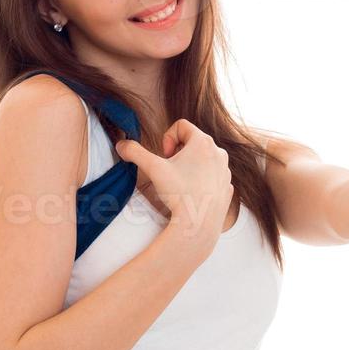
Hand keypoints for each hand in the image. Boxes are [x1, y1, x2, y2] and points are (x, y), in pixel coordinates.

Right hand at [115, 120, 234, 241]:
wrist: (198, 224)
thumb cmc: (179, 193)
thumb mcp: (153, 168)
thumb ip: (135, 152)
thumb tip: (121, 145)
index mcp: (203, 142)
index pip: (181, 125)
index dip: (168, 138)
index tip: (165, 157)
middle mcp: (218, 152)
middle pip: (193, 141)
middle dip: (179, 153)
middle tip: (171, 170)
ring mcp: (225, 170)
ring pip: (204, 159)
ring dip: (190, 166)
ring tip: (181, 183)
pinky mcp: (227, 186)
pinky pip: (212, 176)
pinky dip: (201, 180)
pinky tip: (193, 193)